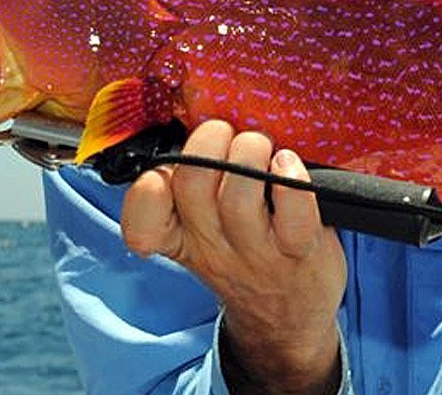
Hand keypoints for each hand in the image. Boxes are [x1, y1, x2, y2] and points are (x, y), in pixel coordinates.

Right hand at [120, 121, 346, 393]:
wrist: (287, 322)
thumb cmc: (248, 259)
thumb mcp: (203, 237)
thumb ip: (192, 194)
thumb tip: (194, 119)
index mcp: (182, 238)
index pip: (141, 223)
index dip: (143, 193)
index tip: (162, 173)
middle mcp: (213, 245)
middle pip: (191, 183)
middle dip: (209, 141)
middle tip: (230, 135)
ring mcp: (256, 251)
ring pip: (238, 194)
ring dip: (252, 153)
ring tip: (265, 149)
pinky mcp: (299, 251)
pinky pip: (293, 212)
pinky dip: (292, 179)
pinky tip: (290, 164)